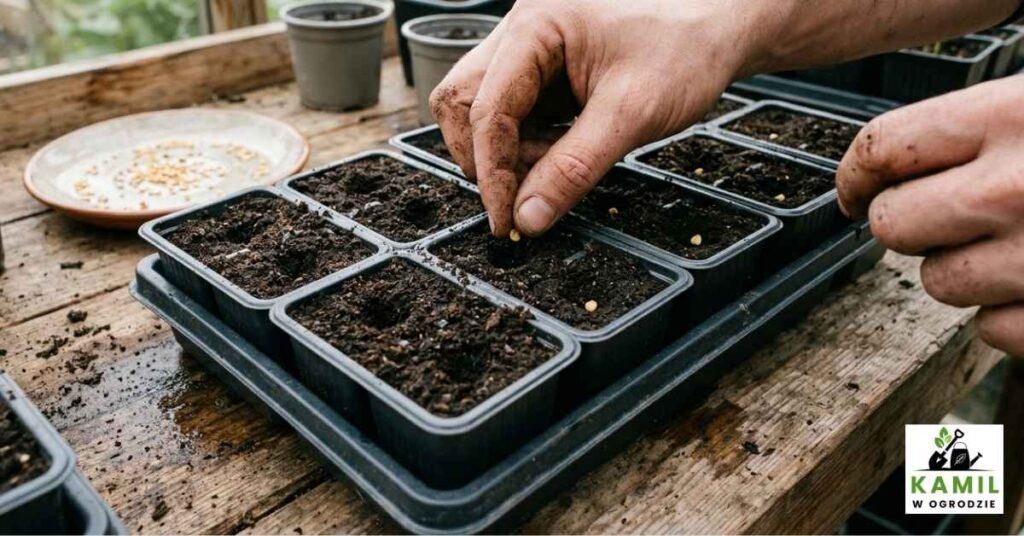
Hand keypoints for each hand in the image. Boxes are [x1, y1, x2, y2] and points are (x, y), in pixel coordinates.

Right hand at [430, 0, 750, 236]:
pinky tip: (560, 153)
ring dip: (505, 151)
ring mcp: (529, 46)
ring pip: (481, 107)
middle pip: (462, 101)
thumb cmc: (686, 49)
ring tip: (552, 170)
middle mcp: (522, 29)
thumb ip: (574, 169)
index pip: (486, 108)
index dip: (491, 171)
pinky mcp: (544, 66)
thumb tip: (527, 218)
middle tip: (520, 198)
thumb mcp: (631, 115)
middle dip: (485, 157)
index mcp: (536, 26)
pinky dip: (525, 142)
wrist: (723, 24)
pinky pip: (512, 109)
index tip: (505, 219)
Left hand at [837, 77, 1023, 355]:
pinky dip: (1012, 313)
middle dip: (910, 224)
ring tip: (1016, 244)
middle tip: (950, 216)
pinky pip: (992, 330)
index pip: (882, 147)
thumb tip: (889, 163)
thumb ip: (976, 129)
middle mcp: (1014, 188)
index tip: (854, 192)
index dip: (857, 175)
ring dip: (963, 269)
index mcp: (1009, 117)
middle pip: (892, 224)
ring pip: (938, 283)